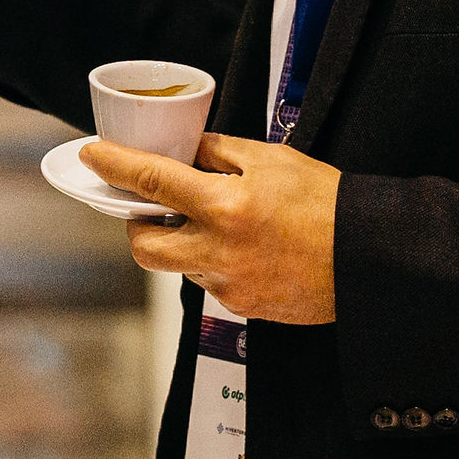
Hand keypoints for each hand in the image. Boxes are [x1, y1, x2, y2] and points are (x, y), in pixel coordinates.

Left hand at [88, 135, 339, 324]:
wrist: (365, 257)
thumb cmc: (326, 202)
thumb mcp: (273, 159)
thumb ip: (221, 153)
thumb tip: (186, 151)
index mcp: (224, 207)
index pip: (151, 182)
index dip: (115, 166)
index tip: (92, 156)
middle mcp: (217, 252)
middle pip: (144, 246)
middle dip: (137, 225)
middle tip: (152, 206)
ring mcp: (227, 285)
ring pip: (179, 265)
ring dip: (182, 243)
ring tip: (216, 222)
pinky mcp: (242, 307)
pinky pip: (211, 282)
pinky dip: (215, 262)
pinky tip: (245, 247)